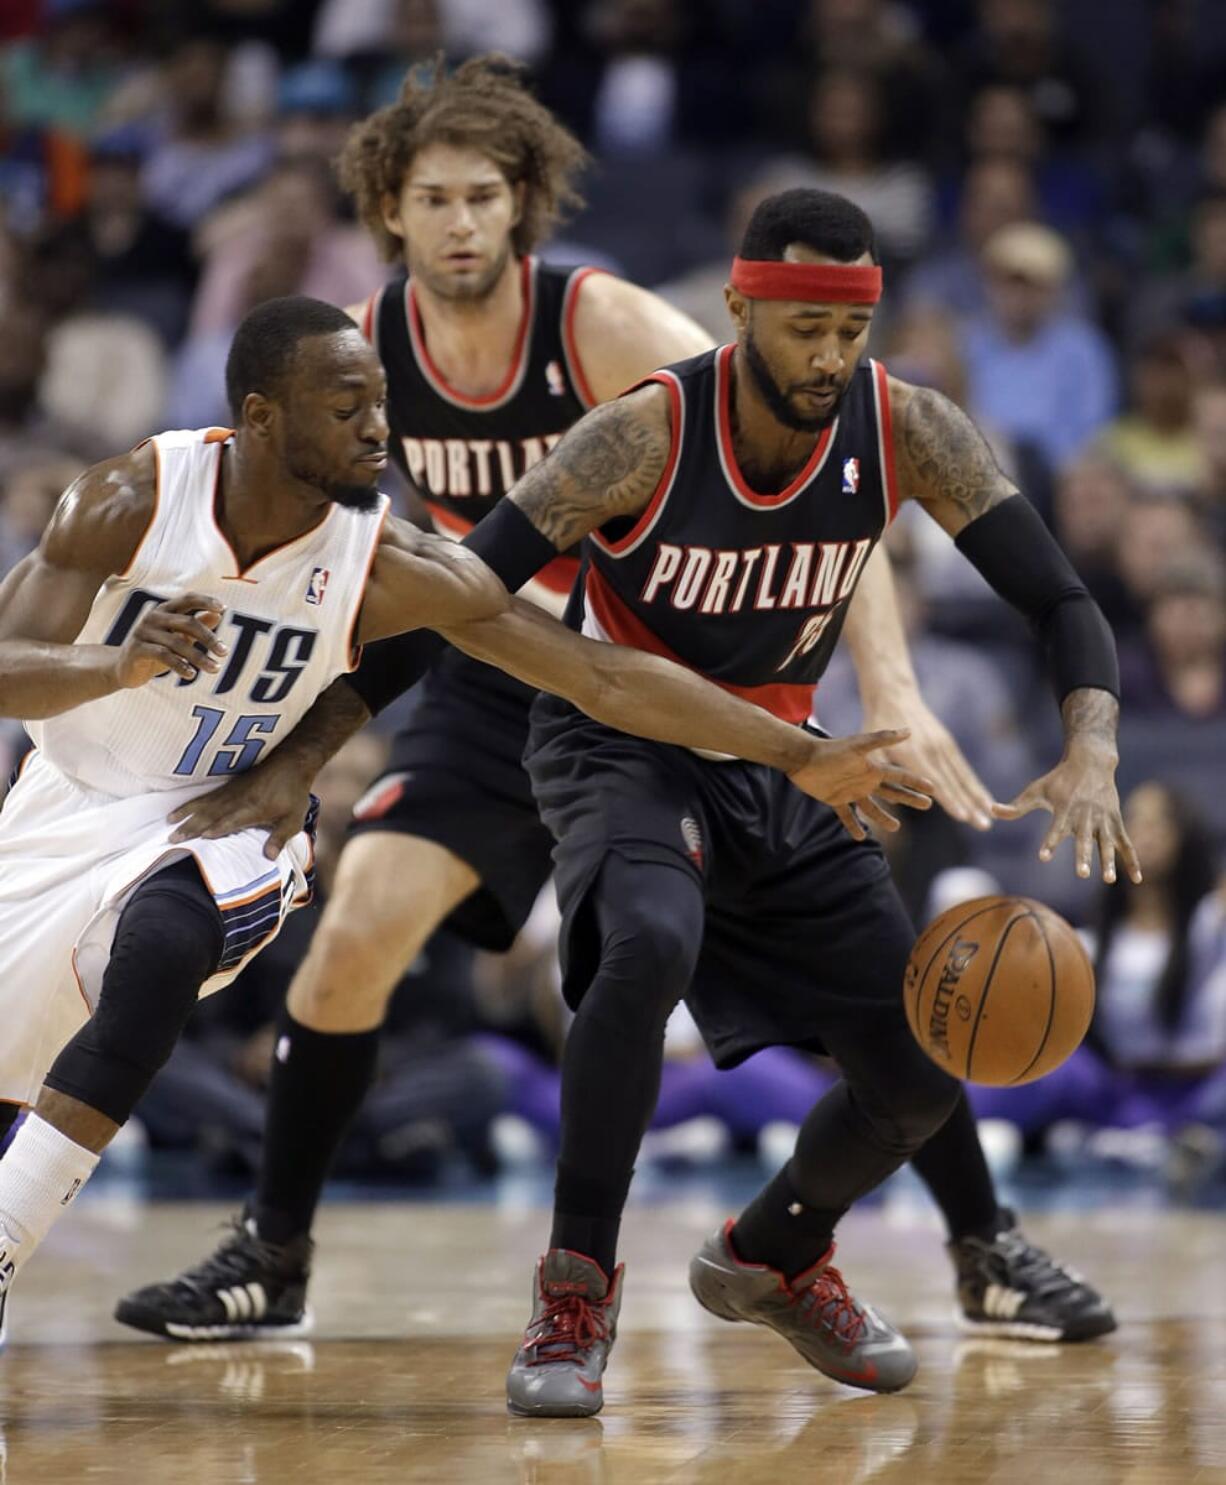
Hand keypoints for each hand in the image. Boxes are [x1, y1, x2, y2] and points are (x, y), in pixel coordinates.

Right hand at [114, 593, 226, 687]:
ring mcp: (143, 632)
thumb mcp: (178, 637)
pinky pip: (163, 655)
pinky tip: (191, 675)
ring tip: (214, 669)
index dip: (205, 601)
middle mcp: (153, 617)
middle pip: (187, 623)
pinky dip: (180, 665)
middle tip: (225, 653)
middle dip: (209, 638)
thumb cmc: (157, 649)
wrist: (124, 668)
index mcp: (165, 610)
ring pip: (177, 642)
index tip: (224, 608)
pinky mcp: (137, 649)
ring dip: (199, 657)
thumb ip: (197, 626)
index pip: (188, 599)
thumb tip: (218, 615)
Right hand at [168, 754, 312, 859]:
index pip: (231, 821)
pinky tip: (178, 810)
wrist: (290, 763)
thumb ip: (279, 838)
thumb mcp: (293, 819)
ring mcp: (230, 793)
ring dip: (186, 815)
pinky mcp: (227, 787)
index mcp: (253, 809)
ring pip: (203, 805)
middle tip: (173, 838)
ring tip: (168, 824)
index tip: (202, 837)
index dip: (217, 829)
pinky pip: (205, 797)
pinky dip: (190, 804)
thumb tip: (269, 857)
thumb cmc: (293, 794)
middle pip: (211, 815)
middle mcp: (237, 801)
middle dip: (192, 826)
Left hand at [787, 728, 934, 839]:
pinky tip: (860, 836)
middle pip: (892, 792)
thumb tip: (909, 731)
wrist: (802, 757)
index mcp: (873, 769)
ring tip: (896, 828)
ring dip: (883, 818)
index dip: (917, 782)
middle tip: (928, 805)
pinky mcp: (835, 799)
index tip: (934, 789)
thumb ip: (882, 739)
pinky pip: (847, 816)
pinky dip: (853, 826)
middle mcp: (865, 781)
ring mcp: (851, 791)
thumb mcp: (859, 745)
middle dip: (909, 799)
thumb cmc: (831, 750)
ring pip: (872, 808)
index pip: (900, 777)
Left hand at [864, 695, 995, 829]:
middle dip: (970, 806)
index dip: (949, 801)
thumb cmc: (877, 724)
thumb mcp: (870, 747)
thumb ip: (878, 773)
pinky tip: (986, 801)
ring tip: (990, 819)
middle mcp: (934, 751)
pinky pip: (964, 770)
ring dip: (978, 799)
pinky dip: (976, 786)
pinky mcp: (948, 745)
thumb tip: (888, 801)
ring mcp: (944, 747)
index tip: (963, 817)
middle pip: (955, 784)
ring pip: (964, 778)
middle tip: (984, 827)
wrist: (895, 695)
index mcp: (914, 754)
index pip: (935, 783)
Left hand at [992, 742, 1141, 883]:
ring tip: (1109, 880)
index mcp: (1065, 810)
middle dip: (1084, 856)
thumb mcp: (1036, 790)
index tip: (1043, 857)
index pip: (1055, 829)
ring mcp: (1102, 820)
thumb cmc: (1059, 779)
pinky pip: (1126, 844)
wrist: (1091, 762)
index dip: (1050, 843)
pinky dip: (1132, 860)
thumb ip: (1016, 807)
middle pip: (1084, 839)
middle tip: (1082, 874)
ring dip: (1108, 861)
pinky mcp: (1115, 821)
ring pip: (1107, 843)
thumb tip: (990, 811)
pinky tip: (1137, 878)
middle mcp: (1085, 816)